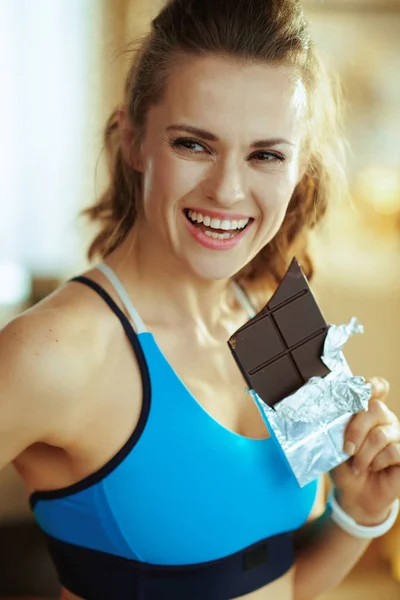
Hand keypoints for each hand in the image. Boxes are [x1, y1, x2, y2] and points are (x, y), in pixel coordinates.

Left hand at [330, 377, 399, 525]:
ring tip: (357, 465)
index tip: (365, 387)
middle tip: (346, 449)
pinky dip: (377, 462)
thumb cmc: (344, 465)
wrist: (354, 493)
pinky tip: (373, 468)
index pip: (376, 388)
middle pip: (375, 408)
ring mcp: (397, 435)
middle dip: (356, 430)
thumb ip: (336, 427)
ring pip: (381, 435)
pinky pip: (394, 451)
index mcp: (366, 411)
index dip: (372, 385)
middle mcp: (385, 418)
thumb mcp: (334, 444)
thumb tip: (325, 414)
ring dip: (364, 454)